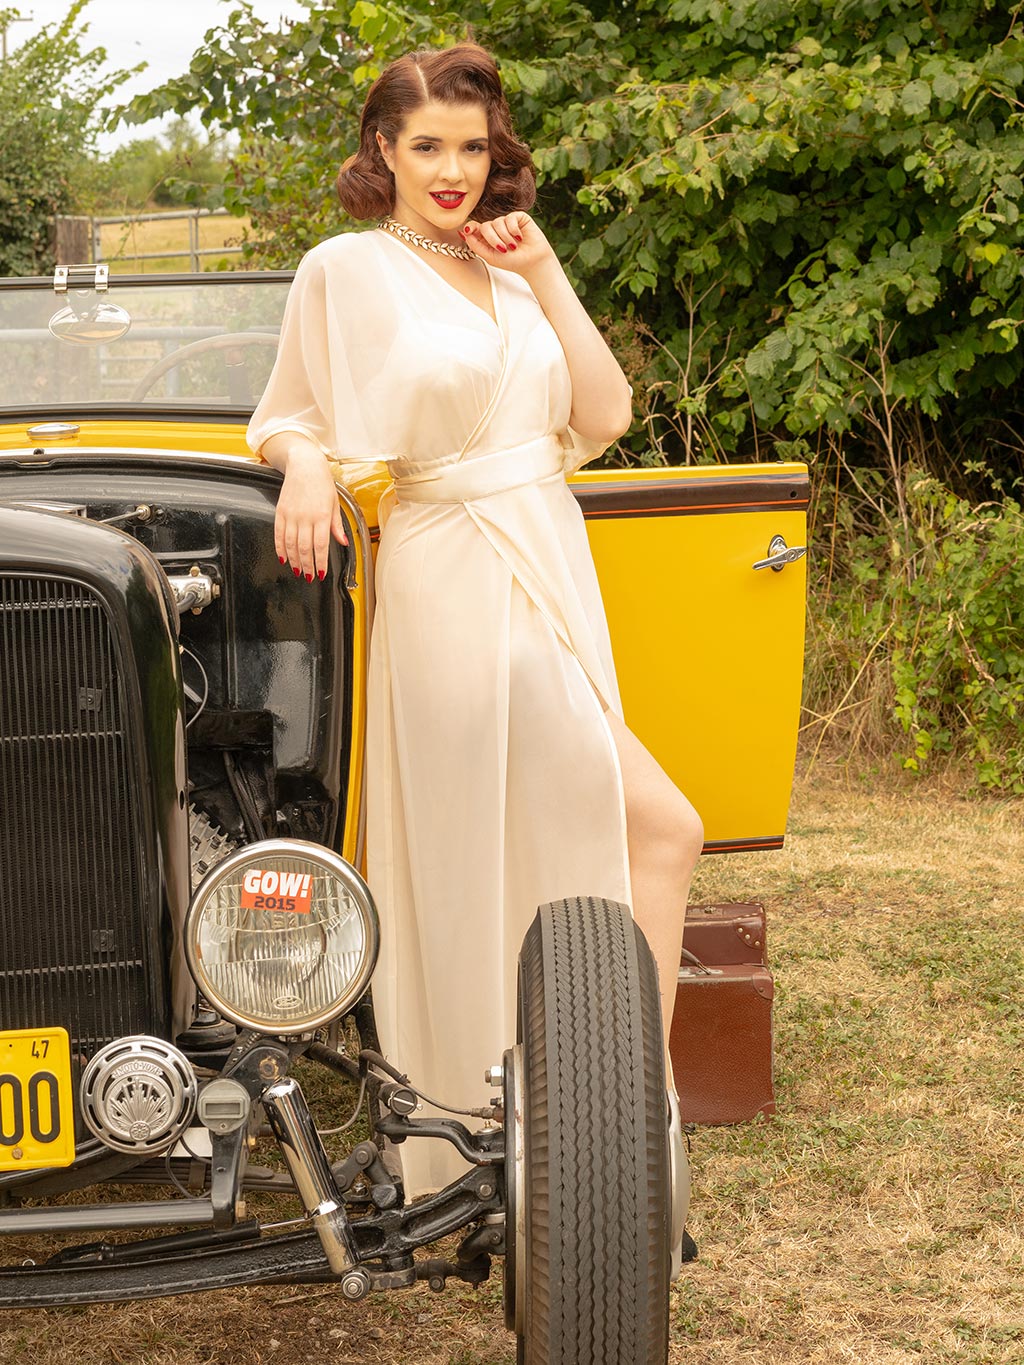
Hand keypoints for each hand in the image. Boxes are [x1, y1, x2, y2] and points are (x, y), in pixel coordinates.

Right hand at [274, 446, 348, 581]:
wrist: (304, 464)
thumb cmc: (322, 482)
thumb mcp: (335, 503)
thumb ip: (337, 525)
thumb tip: (343, 542)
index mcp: (322, 515)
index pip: (321, 546)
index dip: (320, 563)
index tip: (322, 573)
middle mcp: (306, 517)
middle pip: (305, 549)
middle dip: (307, 566)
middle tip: (309, 576)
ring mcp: (291, 515)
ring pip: (291, 544)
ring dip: (294, 561)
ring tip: (298, 570)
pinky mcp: (280, 512)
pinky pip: (278, 535)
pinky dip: (280, 548)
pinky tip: (284, 557)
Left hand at [460, 212, 556, 275]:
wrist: (532, 262)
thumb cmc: (512, 262)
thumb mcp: (490, 257)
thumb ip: (475, 245)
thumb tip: (464, 232)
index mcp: (487, 238)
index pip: (474, 227)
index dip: (471, 227)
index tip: (468, 231)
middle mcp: (496, 229)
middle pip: (485, 226)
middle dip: (492, 239)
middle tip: (503, 249)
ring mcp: (507, 222)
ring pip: (497, 222)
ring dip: (505, 237)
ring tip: (513, 246)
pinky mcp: (518, 217)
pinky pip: (510, 218)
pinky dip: (513, 229)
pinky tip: (520, 237)